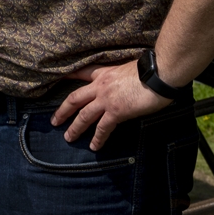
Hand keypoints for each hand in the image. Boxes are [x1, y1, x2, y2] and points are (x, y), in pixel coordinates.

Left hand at [52, 60, 170, 149]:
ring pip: (84, 115)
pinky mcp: (116, 111)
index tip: (57, 80)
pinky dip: (98, 138)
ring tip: (68, 138)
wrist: (159, 74)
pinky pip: (103, 127)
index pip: (80, 73)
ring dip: (75, 128)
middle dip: (63, 111)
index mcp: (104, 73)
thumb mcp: (129, 68)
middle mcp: (100, 85)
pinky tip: (94, 146)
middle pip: (74, 99)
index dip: (67, 76)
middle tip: (54, 121)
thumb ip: (121, 76)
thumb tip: (124, 83)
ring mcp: (106, 99)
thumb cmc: (150, 69)